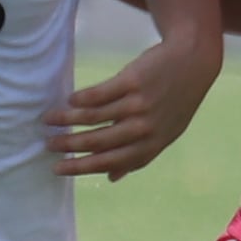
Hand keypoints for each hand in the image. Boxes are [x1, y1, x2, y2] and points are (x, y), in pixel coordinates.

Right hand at [50, 34, 219, 181]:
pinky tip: (69, 100)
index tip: (57, 168)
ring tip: (49, 119)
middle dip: (68, 145)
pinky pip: (98, 94)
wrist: (193, 62)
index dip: (81, 167)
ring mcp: (138, 104)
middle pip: (97, 141)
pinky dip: (80, 99)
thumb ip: (139, 155)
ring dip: (66, 119)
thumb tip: (112, 178)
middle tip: (47, 144)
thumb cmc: (176, 100)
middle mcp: (144, 128)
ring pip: (93, 117)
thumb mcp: (165, 133)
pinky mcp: (132, 81)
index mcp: (151, 145)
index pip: (109, 161)